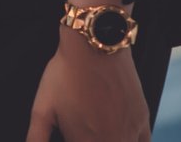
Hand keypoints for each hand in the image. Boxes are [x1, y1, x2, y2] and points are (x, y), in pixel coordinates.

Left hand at [26, 26, 149, 140]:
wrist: (94, 47)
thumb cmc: (66, 75)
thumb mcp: (41, 108)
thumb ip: (37, 136)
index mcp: (85, 141)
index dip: (73, 140)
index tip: (69, 134)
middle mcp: (112, 141)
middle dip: (89, 139)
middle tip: (80, 129)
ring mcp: (130, 132)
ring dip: (108, 139)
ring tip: (94, 128)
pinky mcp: (143, 119)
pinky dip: (129, 140)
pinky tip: (118, 134)